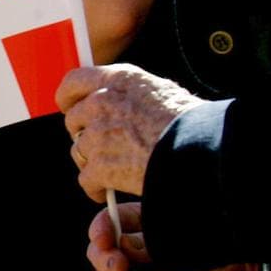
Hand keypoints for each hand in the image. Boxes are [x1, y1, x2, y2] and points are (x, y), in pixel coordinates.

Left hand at [57, 64, 204, 201]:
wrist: (202, 150)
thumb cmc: (190, 122)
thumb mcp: (160, 91)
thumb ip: (129, 93)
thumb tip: (115, 99)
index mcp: (118, 79)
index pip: (73, 82)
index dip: (68, 98)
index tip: (69, 108)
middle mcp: (102, 102)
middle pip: (74, 121)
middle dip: (85, 135)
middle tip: (104, 147)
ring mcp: (98, 134)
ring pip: (78, 151)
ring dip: (92, 162)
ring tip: (114, 169)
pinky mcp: (100, 165)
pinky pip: (86, 180)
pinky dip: (96, 188)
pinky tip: (109, 190)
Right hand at [87, 202, 257, 270]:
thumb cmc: (211, 245)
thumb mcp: (177, 236)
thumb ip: (149, 240)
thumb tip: (121, 246)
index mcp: (137, 224)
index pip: (106, 223)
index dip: (100, 229)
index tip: (104, 237)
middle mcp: (130, 250)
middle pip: (98, 252)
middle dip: (101, 258)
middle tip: (119, 264)